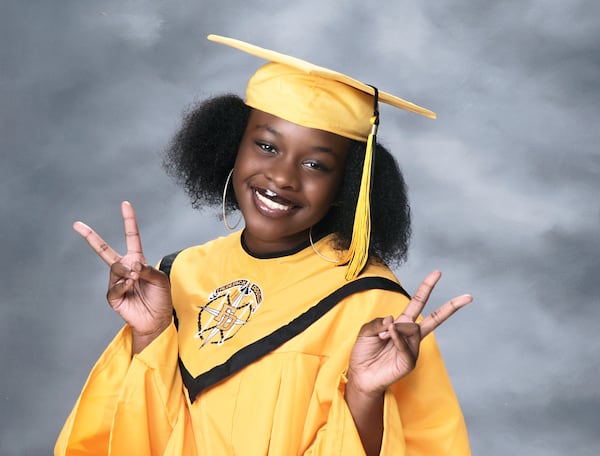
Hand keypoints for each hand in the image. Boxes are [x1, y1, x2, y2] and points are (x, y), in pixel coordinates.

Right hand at [73, 201, 172, 349]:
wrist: (157, 320)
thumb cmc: (161, 298)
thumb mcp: (161, 280)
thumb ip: (148, 270)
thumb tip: (131, 266)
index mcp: (137, 260)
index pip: (131, 237)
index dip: (128, 220)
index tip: (125, 204)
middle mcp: (124, 268)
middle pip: (104, 250)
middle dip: (90, 237)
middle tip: (77, 225)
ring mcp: (116, 281)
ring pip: (115, 268)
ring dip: (128, 272)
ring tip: (136, 280)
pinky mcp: (112, 296)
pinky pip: (115, 286)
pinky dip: (124, 285)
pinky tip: (131, 287)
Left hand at [347, 270, 471, 396]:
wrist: (361, 376)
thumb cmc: (364, 352)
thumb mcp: (366, 330)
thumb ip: (378, 322)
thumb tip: (393, 320)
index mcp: (401, 324)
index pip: (418, 303)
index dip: (426, 287)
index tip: (438, 273)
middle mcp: (410, 335)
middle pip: (434, 318)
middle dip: (451, 307)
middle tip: (468, 297)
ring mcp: (412, 349)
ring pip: (411, 329)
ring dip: (393, 330)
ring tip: (381, 337)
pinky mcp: (409, 362)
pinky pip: (406, 346)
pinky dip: (397, 339)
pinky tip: (389, 335)